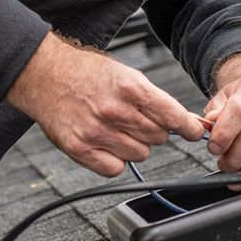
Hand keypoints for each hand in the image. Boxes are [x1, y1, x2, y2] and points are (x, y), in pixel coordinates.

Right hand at [6, 31, 206, 176]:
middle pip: (158, 138)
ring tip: (116, 128)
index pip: (172, 116)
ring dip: (134, 145)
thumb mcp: (124, 73)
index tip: (194, 131)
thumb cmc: (86, 72)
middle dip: (154, 131)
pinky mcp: (80, 148)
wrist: (45, 75)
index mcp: (129, 87)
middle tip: (137, 120)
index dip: (188, 126)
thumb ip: (151, 98)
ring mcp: (97, 132)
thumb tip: (179, 120)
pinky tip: (105, 143)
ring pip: (139, 155)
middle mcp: (115, 111)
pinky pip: (115, 169)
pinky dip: (114, 160)